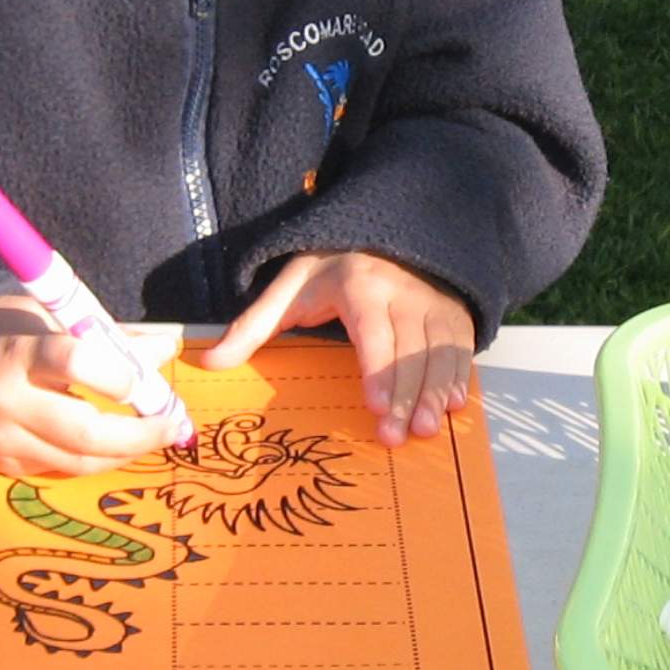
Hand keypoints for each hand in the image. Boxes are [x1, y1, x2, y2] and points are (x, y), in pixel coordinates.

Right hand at [0, 298, 188, 474]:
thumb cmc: (0, 334)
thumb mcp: (48, 317)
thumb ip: (107, 337)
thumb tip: (166, 349)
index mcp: (17, 352)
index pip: (74, 362)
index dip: (118, 374)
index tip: (142, 379)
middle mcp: (5, 401)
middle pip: (86, 430)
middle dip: (140, 434)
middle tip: (174, 426)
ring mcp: (1, 440)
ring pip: (79, 461)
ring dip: (125, 452)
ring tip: (153, 435)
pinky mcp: (2, 465)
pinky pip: (61, 469)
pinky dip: (93, 458)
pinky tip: (112, 443)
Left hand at [201, 253, 474, 446]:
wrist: (383, 232)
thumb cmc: (330, 268)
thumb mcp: (289, 288)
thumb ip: (252, 327)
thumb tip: (207, 362)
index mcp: (360, 284)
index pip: (372, 331)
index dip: (377, 370)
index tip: (375, 407)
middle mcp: (402, 290)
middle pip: (409, 348)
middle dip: (407, 395)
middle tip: (400, 437)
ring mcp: (433, 300)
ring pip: (440, 349)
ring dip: (437, 390)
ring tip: (428, 428)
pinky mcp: (453, 311)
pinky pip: (462, 345)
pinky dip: (460, 375)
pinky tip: (454, 404)